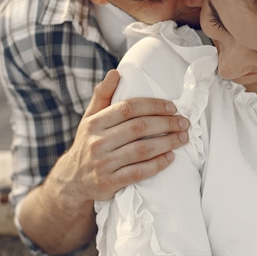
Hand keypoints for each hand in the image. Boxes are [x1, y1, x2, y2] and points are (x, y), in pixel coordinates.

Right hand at [52, 69, 188, 204]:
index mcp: (95, 122)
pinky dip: (157, 165)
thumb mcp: (90, 118)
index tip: (172, 107)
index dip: (153, 105)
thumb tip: (115, 72)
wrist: (72, 181)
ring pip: (141, 150)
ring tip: (183, 138)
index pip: (128, 108)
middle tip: (184, 122)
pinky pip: (138, 173)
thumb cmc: (88, 143)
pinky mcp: (109, 183)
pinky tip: (170, 158)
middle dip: (166, 123)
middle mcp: (97, 142)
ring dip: (167, 143)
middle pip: (138, 128)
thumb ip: (102, 95)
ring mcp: (103, 163)